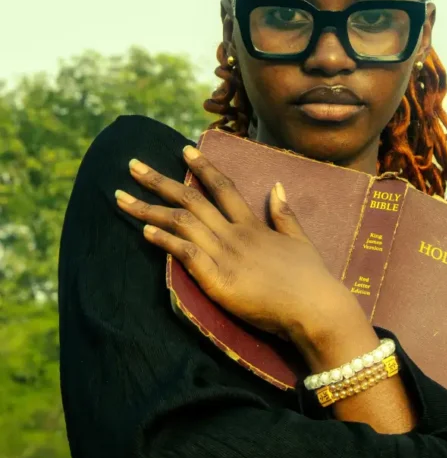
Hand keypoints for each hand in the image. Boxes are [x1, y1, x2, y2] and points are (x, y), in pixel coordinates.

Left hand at [115, 146, 358, 343]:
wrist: (315, 307)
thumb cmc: (310, 279)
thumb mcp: (300, 240)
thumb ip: (285, 214)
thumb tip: (277, 186)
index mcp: (253, 224)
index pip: (222, 187)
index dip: (202, 167)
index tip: (183, 150)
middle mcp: (235, 234)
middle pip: (191, 199)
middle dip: (159, 181)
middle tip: (132, 165)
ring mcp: (225, 255)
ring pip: (181, 223)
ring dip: (148, 209)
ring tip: (120, 197)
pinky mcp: (218, 279)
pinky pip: (186, 253)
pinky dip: (164, 241)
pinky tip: (144, 233)